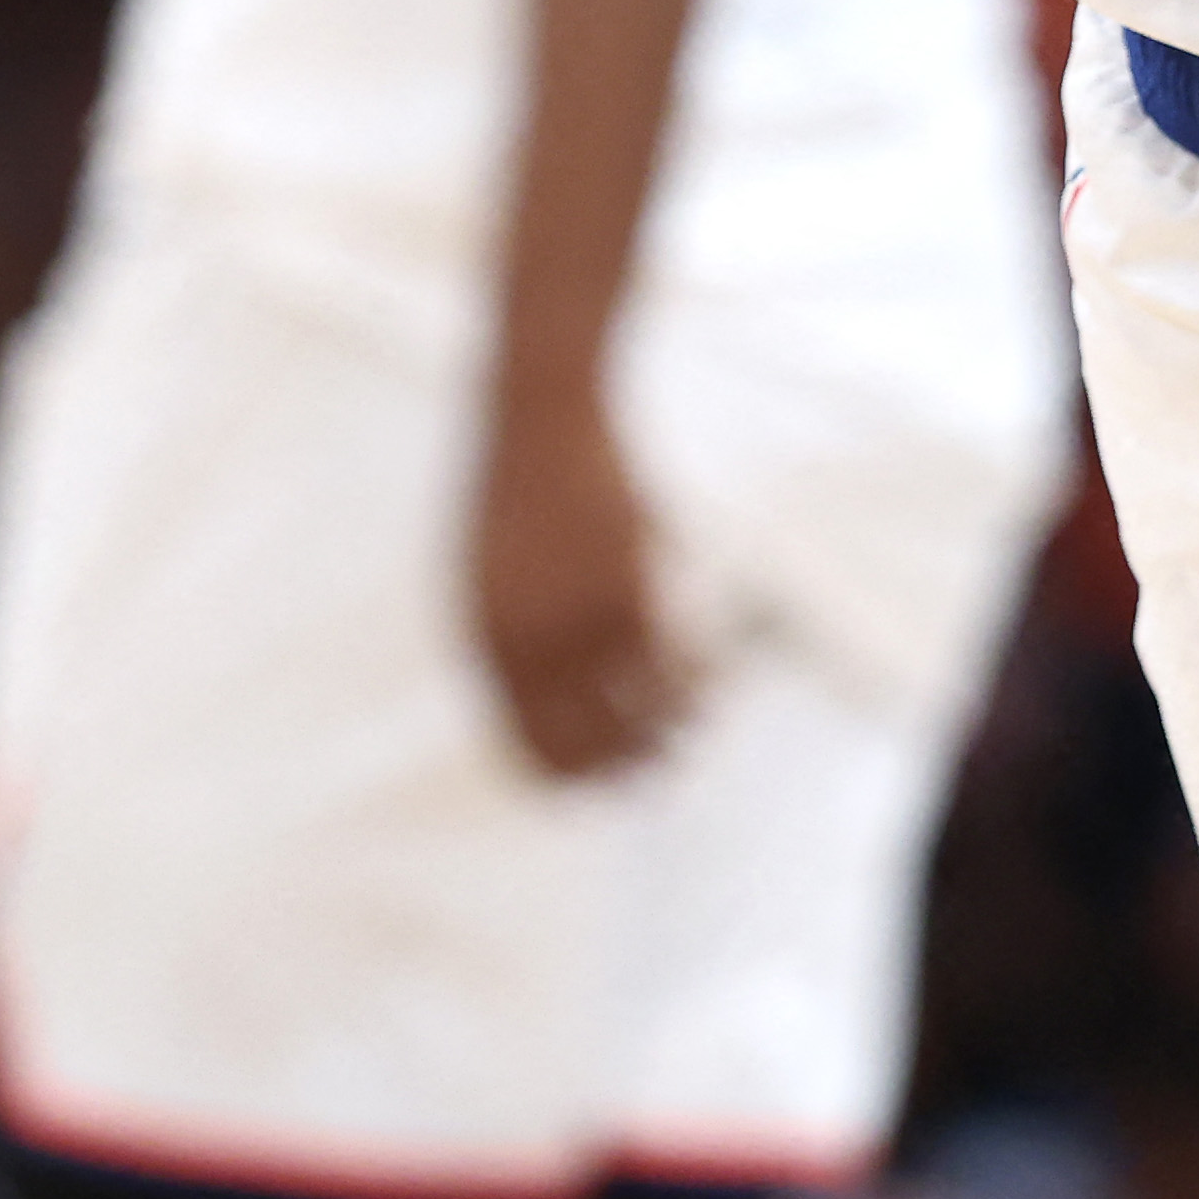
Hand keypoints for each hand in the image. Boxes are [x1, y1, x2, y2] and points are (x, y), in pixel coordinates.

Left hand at [471, 373, 680, 779]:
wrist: (538, 410)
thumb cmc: (522, 482)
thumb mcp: (497, 566)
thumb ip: (518, 629)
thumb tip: (548, 686)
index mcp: (483, 641)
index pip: (527, 748)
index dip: (570, 780)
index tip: (603, 788)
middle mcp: (523, 646)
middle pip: (583, 748)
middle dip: (626, 769)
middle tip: (662, 767)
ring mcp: (572, 623)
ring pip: (634, 716)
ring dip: (670, 734)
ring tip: (695, 726)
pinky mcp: (622, 592)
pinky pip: (666, 668)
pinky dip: (695, 684)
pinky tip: (715, 679)